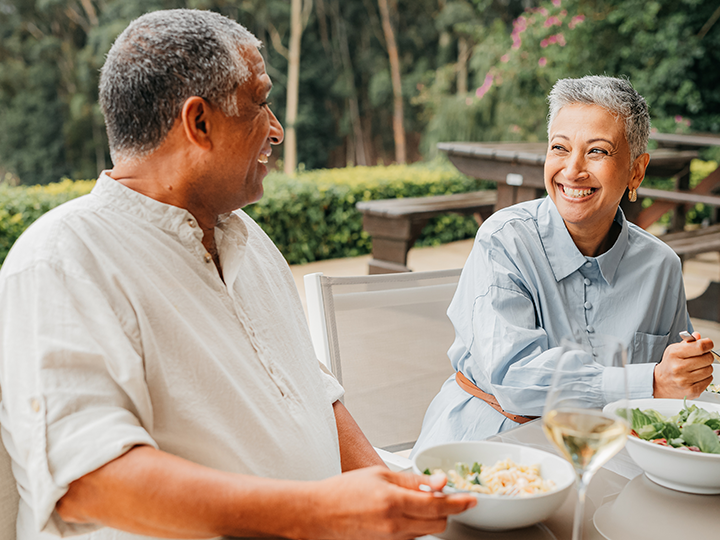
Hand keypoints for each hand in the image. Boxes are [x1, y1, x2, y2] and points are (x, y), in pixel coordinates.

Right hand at [306, 465, 475, 539]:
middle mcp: (395, 525)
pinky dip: (416, 525)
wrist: (319, 513)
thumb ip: (413, 480)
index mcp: (394, 502)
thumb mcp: (380, 474)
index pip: (438, 505)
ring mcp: (391, 539)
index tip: (471, 499)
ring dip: (430, 517)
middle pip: (438, 523)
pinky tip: (404, 512)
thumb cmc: (344, 490)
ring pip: (426, 531)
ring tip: (416, 501)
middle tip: (441, 495)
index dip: (459, 502)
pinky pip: (411, 537)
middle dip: (445, 510)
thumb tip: (439, 481)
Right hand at [653, 332, 714, 397]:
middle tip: (699, 357)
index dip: (708, 344)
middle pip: (708, 358)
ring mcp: (685, 380)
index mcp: (674, 354)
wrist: (660, 383)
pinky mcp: (692, 390)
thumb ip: (688, 342)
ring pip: (709, 370)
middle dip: (706, 356)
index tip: (707, 344)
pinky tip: (696, 376)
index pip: (700, 346)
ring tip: (696, 368)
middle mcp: (678, 367)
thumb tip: (698, 336)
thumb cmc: (669, 365)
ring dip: (706, 368)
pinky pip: (709, 380)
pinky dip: (705, 377)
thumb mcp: (674, 350)